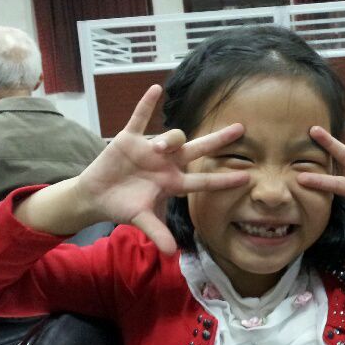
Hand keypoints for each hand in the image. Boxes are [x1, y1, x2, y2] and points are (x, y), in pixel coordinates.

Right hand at [74, 85, 248, 252]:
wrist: (97, 196)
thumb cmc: (123, 207)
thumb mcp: (141, 220)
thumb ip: (157, 233)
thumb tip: (171, 254)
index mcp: (173, 182)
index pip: (204, 181)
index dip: (224, 179)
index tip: (247, 177)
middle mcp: (167, 163)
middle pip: (199, 150)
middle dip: (219, 140)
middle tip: (241, 129)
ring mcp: (150, 149)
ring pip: (170, 137)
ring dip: (167, 141)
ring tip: (155, 151)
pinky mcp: (129, 139)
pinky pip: (139, 118)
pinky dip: (146, 105)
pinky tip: (155, 89)